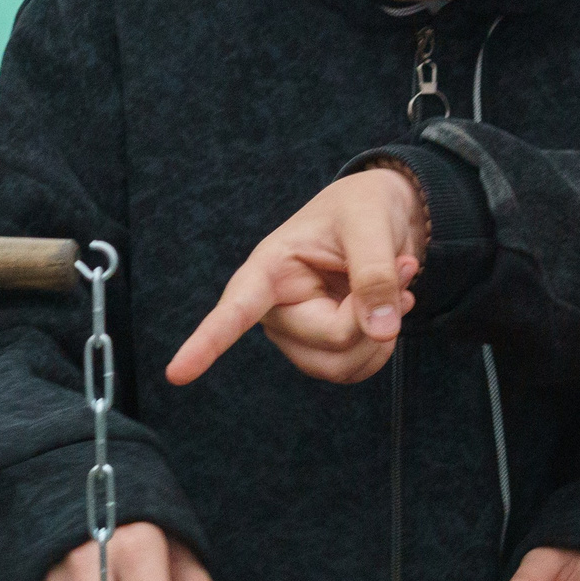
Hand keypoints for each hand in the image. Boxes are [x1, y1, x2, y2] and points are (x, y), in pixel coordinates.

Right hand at [167, 168, 424, 386]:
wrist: (384, 214)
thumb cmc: (364, 206)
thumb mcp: (372, 223)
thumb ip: (375, 273)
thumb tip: (380, 332)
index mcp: (270, 268)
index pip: (236, 309)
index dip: (206, 342)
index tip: (177, 374)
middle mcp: (275, 308)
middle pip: (328, 340)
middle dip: (374, 315)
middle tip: (402, 270)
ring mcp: (298, 333)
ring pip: (342, 365)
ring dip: (384, 334)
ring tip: (398, 284)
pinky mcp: (321, 348)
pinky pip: (355, 369)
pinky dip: (384, 345)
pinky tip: (391, 310)